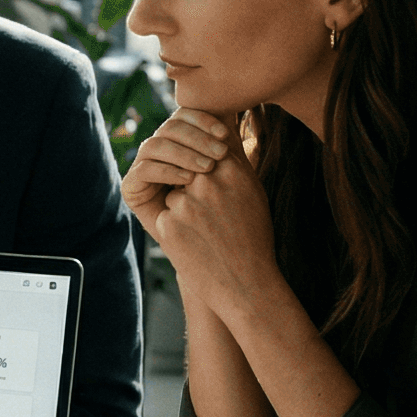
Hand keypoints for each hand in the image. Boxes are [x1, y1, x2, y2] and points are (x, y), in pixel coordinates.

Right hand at [124, 108, 232, 245]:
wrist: (218, 257)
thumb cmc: (232, 216)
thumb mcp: (234, 173)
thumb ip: (229, 142)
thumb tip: (235, 106)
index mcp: (182, 144)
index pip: (184, 117)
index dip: (202, 120)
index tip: (225, 135)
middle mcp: (161, 154)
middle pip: (170, 127)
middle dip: (196, 138)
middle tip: (219, 156)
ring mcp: (145, 170)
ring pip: (156, 144)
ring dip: (183, 153)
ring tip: (207, 170)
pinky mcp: (133, 189)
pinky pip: (144, 169)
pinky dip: (168, 170)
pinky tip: (188, 181)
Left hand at [148, 128, 282, 323]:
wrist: (247, 286)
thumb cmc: (252, 238)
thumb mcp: (251, 192)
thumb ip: (232, 161)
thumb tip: (219, 130)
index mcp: (232, 170)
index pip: (204, 149)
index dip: (203, 164)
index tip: (212, 183)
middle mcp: (208, 181)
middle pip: (184, 169)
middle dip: (190, 186)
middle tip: (211, 215)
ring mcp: (186, 203)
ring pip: (173, 193)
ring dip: (183, 209)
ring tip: (208, 232)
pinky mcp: (168, 225)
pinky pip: (164, 215)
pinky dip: (176, 229)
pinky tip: (196, 246)